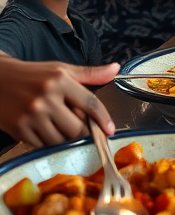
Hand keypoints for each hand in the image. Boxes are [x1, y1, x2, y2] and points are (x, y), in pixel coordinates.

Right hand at [0, 59, 116, 147]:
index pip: (90, 103)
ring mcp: (31, 115)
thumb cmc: (33, 75)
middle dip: (83, 131)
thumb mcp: (62, 70)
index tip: (110, 130)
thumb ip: (90, 74)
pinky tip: (46, 130)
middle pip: (76, 128)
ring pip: (60, 140)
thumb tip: (116, 69)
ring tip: (61, 126)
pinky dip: (49, 142)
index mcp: (60, 80)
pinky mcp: (19, 129)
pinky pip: (43, 145)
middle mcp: (46, 98)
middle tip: (80, 127)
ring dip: (66, 139)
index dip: (103, 119)